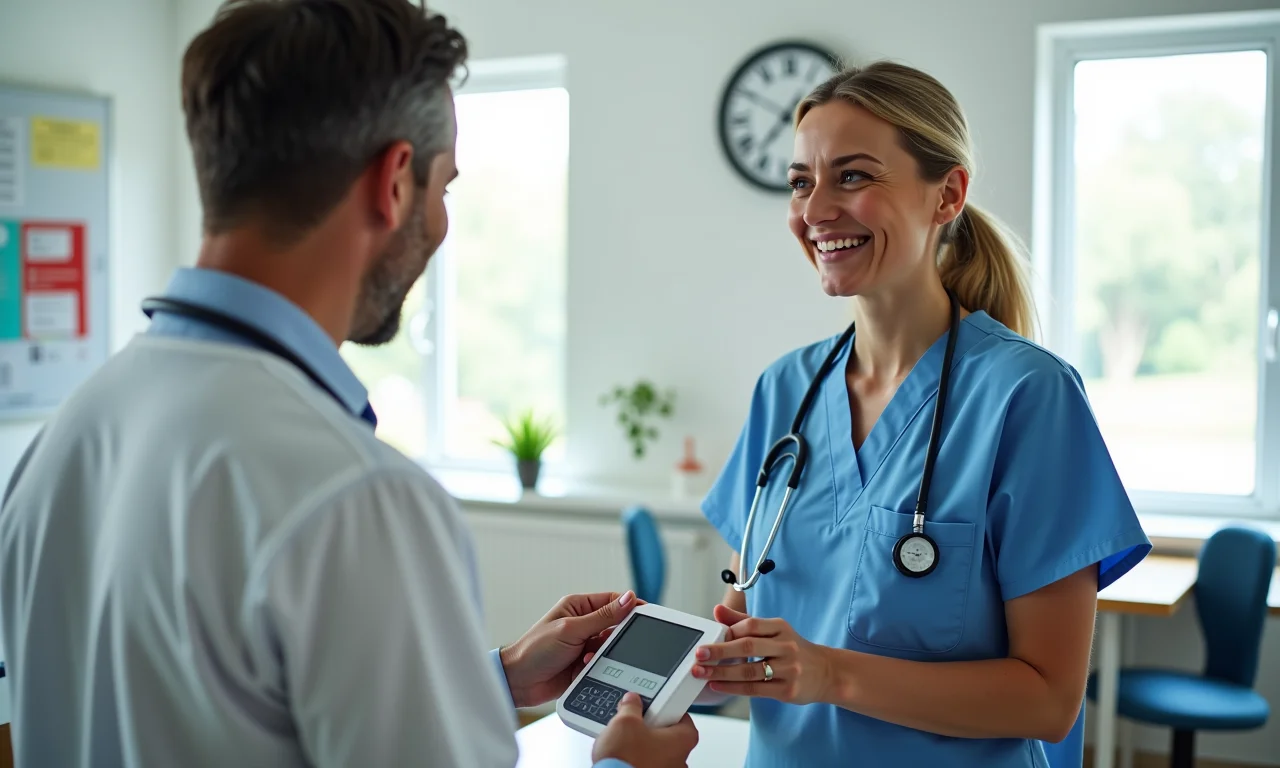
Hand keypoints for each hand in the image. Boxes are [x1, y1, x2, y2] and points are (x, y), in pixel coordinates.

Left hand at [500, 591, 636, 707]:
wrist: (518, 682)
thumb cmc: (534, 649)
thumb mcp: (571, 629)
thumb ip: (602, 616)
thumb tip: (628, 599)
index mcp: (578, 607)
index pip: (612, 601)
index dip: (630, 606)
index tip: (648, 613)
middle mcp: (582, 624)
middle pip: (615, 625)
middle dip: (617, 635)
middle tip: (614, 642)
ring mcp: (584, 645)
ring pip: (611, 647)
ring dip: (604, 654)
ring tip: (589, 657)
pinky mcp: (584, 665)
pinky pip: (604, 664)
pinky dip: (599, 667)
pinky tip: (585, 668)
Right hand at [593, 692, 698, 766]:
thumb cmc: (627, 758)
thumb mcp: (625, 721)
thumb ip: (631, 707)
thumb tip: (631, 702)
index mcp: (683, 740)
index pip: (683, 717)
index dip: (666, 708)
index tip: (654, 706)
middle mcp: (680, 759)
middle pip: (669, 735)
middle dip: (652, 727)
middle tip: (637, 722)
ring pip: (657, 751)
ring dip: (643, 744)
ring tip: (625, 739)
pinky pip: (648, 763)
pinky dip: (638, 759)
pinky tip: (623, 754)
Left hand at [689, 604, 833, 704]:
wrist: (826, 672)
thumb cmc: (793, 649)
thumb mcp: (774, 630)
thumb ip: (743, 621)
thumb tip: (717, 610)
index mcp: (780, 627)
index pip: (751, 625)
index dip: (728, 631)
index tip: (709, 637)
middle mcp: (786, 647)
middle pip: (747, 647)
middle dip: (719, 651)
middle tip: (698, 654)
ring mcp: (788, 669)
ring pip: (749, 671)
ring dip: (721, 672)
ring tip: (701, 672)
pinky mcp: (787, 690)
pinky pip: (755, 689)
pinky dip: (733, 688)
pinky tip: (717, 685)